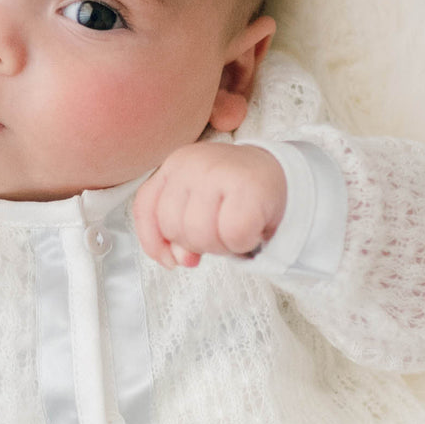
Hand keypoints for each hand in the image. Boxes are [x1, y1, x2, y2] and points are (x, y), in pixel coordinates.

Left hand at [133, 143, 286, 267]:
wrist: (278, 174)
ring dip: (220, 246)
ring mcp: (219, 171)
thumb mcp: (195, 207)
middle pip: (174, 227)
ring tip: (234, 231)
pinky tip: (252, 231)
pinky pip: (233, 235)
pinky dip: (243, 244)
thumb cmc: (231, 194)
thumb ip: (177, 232)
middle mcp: (191, 163)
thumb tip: (180, 258)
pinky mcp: (248, 185)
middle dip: (196, 243)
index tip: (171, 260)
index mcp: (173, 166)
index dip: (154, 242)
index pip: (146, 208)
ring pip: (201, 235)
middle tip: (219, 232)